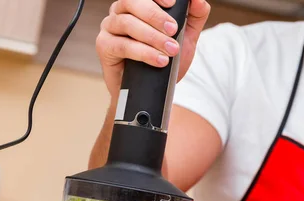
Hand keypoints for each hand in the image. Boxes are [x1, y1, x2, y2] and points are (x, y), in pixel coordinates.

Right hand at [96, 0, 210, 97]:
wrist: (152, 89)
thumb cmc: (164, 58)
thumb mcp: (186, 37)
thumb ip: (194, 17)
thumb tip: (199, 0)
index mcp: (137, 5)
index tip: (172, 3)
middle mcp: (120, 12)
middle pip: (132, 2)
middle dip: (155, 16)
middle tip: (173, 30)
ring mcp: (110, 28)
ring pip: (127, 23)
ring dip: (152, 37)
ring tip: (171, 50)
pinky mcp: (104, 46)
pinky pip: (121, 45)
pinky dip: (143, 52)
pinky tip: (159, 60)